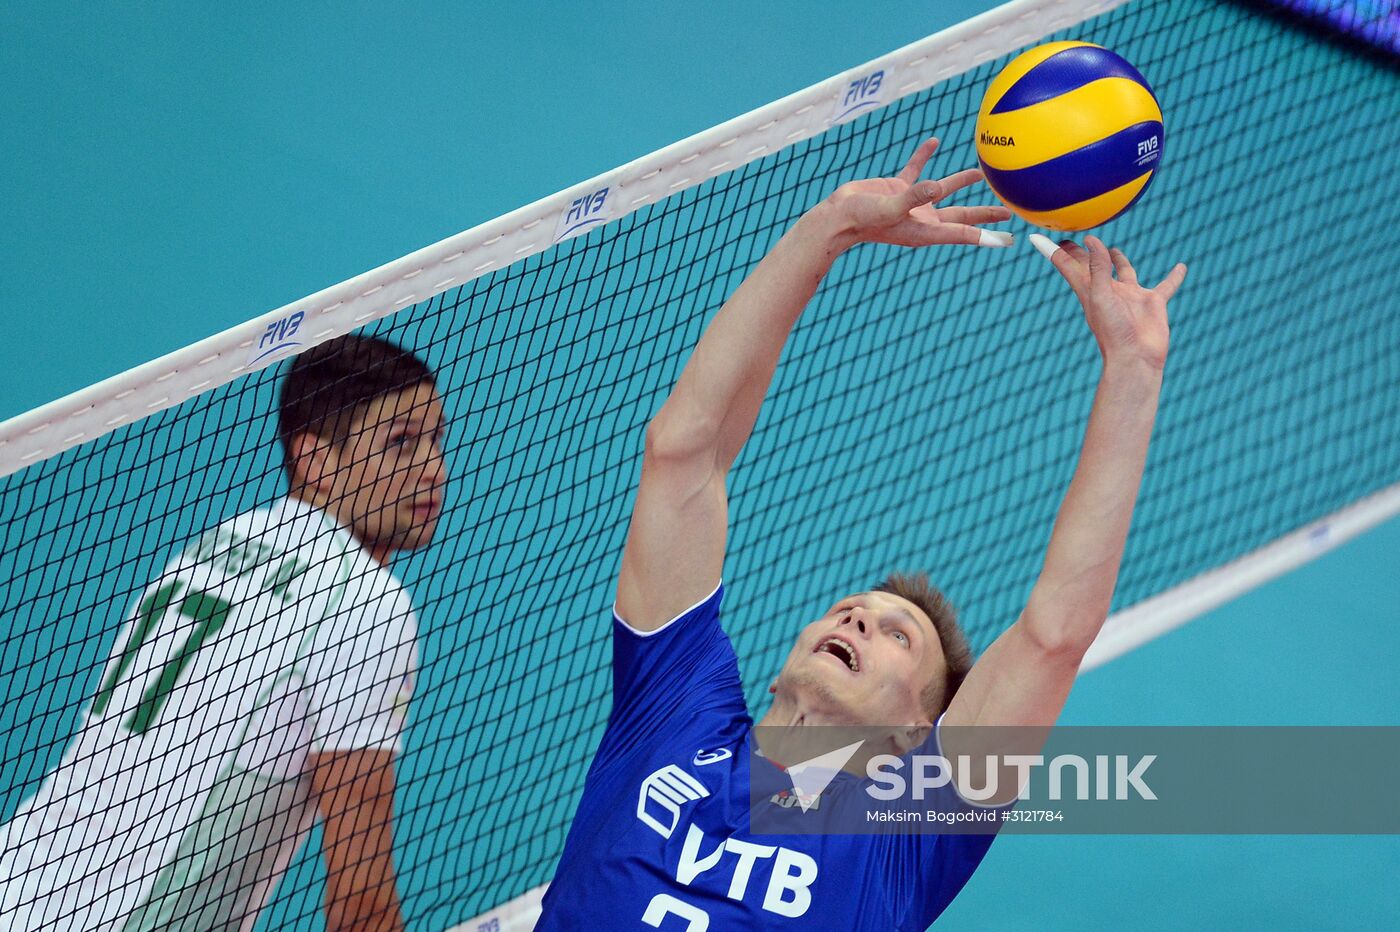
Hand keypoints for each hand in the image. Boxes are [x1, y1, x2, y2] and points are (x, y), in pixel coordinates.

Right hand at [822, 137, 1012, 250]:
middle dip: (984, 213)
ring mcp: (912, 202)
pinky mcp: (898, 188)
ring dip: (962, 182)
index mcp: (925, 229)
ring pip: (944, 190)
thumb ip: (913, 197)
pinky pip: (916, 170)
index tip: (1007, 237)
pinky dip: (925, 156)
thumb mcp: (889, 208)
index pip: (961, 232)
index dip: (985, 235)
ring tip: (980, 174)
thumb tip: (936, 186)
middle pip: (961, 215)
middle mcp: (923, 217)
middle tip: (1007, 211)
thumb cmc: (862, 219)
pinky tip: (934, 142)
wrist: (838, 215)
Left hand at [1032, 234, 1185, 370]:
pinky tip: (1181, 267)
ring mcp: (1130, 296)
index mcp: (1089, 289)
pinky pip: (1167, 286)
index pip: (1067, 265)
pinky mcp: (1153, 303)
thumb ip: (1097, 268)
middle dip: (1083, 253)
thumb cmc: (1112, 331)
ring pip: (1125, 272)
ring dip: (1118, 261)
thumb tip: (1091, 240)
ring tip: (1113, 250)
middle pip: (1093, 265)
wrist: (1135, 358)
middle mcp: (1108, 290)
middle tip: (1074, 239)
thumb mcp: (1100, 295)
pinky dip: (1174, 276)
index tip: (1038, 237)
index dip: (1054, 251)